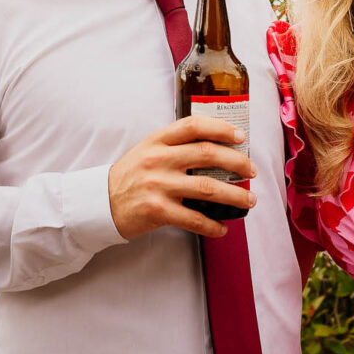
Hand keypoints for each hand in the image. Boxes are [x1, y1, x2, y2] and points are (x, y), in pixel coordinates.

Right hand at [107, 116, 257, 239]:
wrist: (101, 202)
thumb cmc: (131, 175)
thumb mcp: (148, 150)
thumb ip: (175, 146)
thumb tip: (216, 148)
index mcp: (158, 141)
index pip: (193, 126)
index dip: (221, 128)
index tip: (241, 136)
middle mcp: (159, 159)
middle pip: (207, 154)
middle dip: (237, 162)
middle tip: (252, 171)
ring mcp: (158, 185)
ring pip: (208, 187)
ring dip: (234, 195)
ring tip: (249, 200)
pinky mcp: (158, 211)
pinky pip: (194, 219)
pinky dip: (212, 225)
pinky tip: (222, 228)